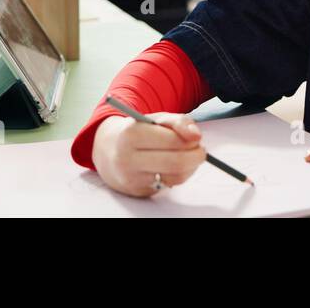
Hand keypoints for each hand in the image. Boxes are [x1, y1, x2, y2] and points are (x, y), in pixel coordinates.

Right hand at [91, 113, 206, 197]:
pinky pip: (169, 185)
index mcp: (131, 134)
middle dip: (196, 156)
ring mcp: (132, 178)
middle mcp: (128, 158)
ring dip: (190, 167)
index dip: (191, 140)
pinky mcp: (137, 191)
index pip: (172, 140)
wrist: (108, 152)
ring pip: (175, 176)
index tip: (197, 138)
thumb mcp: (156, 119)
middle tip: (201, 151)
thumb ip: (180, 122)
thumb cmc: (138, 132)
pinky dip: (178, 176)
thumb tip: (196, 136)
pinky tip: (173, 167)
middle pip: (176, 162)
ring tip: (186, 157)